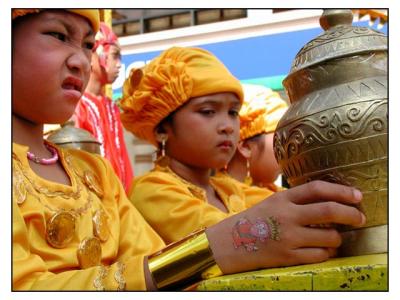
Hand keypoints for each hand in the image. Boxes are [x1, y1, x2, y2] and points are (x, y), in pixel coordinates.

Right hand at [206, 180, 364, 273]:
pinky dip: (327, 253)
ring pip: (329, 237)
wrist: (230, 242)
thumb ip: (296, 200)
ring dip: (338, 238)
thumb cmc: (254, 221)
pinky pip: (319, 256)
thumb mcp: (273, 203)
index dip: (341, 191)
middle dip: (351, 214)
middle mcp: (287, 216)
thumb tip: (329, 199)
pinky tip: (322, 249)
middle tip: (359, 217)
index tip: (356, 196)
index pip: (317, 189)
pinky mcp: (288, 257)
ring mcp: (288, 237)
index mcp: (282, 199)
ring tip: (334, 237)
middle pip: (328, 211)